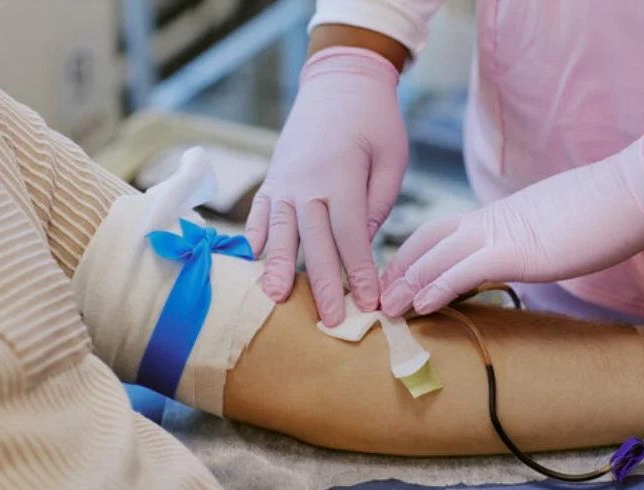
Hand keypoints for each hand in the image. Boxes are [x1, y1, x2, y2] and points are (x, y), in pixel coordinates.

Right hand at [246, 47, 407, 325]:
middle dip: (324, 284)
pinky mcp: (273, 176)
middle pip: (315, 242)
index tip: (369, 303)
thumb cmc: (375, 120)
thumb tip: (360, 244)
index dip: (360, 272)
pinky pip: (260, 210)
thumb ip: (377, 203)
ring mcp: (285, 179)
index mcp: (343, 176)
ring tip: (275, 298)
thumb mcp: (392, 158)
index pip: (351, 235)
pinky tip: (251, 259)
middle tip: (329, 320)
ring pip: (281, 231)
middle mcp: (308, 181)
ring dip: (279, 266)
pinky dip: (255, 235)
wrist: (339, 80)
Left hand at [380, 134, 643, 316]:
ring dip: (407, 284)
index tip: (394, 277)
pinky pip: (466, 269)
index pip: (438, 231)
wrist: (629, 192)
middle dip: (398, 270)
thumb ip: (521, 239)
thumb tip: (514, 255)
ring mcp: (500, 234)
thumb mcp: (546, 227)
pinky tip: (420, 306)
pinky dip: (438, 287)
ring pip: (437, 256)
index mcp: (494, 216)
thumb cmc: (596, 211)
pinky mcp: (517, 251)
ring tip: (386, 309)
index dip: (411, 254)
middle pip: (426, 241)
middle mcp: (488, 222)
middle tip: (377, 296)